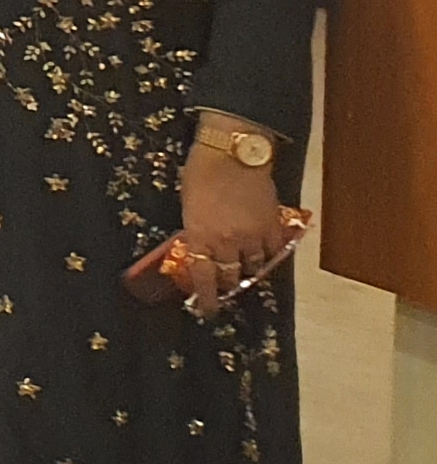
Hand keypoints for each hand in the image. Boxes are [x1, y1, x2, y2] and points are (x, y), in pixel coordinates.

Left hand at [177, 135, 290, 300]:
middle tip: (226, 286)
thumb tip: (200, 247)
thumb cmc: (200, 173)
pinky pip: (274, 251)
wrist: (232, 152)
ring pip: (255, 267)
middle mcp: (227, 241)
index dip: (205, 298)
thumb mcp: (188, 206)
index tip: (205, 310)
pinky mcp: (273, 225)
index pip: (204, 277)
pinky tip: (266, 254)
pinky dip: (270, 255)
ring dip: (248, 271)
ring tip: (245, 269)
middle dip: (227, 284)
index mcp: (201, 236)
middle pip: (231, 276)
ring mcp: (253, 235)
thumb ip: (196, 230)